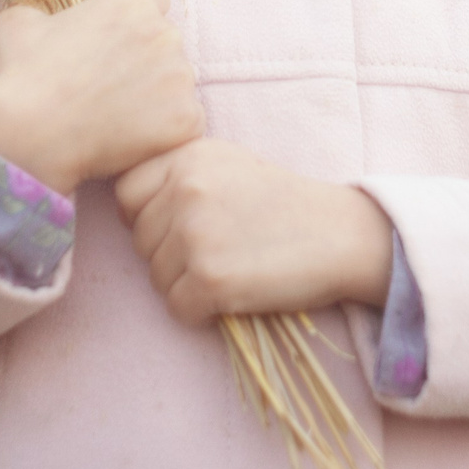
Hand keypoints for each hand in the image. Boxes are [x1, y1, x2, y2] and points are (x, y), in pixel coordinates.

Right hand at [0, 0, 203, 193]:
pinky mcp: (188, 120)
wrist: (31, 137)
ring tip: (115, 117)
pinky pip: (185, 123)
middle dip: (145, 60)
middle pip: (167, 42)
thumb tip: (47, 24)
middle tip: (110, 86)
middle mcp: (165, 33)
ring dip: (156, 96)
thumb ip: (45, 14)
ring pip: (177, 84)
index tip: (119, 40)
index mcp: (132, 3)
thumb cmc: (23, 77)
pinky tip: (130, 140)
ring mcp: (181, 78)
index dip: (136, 19)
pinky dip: (164, 133)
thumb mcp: (19, 23)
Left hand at [114, 139, 393, 325]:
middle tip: (218, 252)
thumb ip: (179, 173)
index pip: (126, 193)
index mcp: (188, 156)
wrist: (342, 235)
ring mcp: (195, 234)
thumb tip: (126, 202)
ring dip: (186, 284)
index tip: (179, 227)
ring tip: (232, 269)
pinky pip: (177, 307)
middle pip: (139, 239)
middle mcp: (186, 189)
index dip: (146, 217)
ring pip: (156, 277)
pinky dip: (201, 311)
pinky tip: (234, 294)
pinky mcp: (210, 278)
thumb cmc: (285, 203)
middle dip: (168, 254)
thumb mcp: (229, 164)